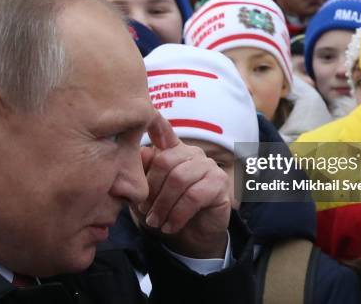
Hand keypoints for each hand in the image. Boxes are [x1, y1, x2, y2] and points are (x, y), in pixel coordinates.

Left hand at [132, 112, 230, 257]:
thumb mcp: (146, 194)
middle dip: (152, 190)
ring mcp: (208, 166)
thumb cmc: (166, 211)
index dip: (155, 125)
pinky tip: (170, 226)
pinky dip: (178, 214)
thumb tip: (140, 151)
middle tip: (145, 211)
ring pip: (179, 180)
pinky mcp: (220, 184)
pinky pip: (194, 196)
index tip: (141, 122)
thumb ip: (142, 173)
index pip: (165, 132)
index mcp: (173, 151)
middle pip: (165, 162)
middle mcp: (192, 153)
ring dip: (163, 206)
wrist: (191, 238)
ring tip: (155, 222)